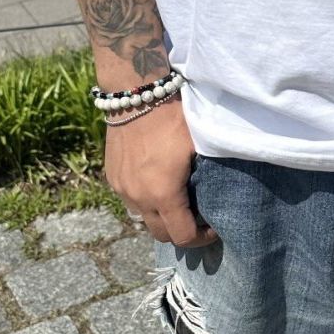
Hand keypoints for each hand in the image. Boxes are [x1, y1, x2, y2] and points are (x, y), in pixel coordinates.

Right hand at [104, 100, 218, 248]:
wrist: (135, 94)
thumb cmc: (173, 118)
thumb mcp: (199, 147)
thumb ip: (207, 177)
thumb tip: (221, 195)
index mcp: (163, 194)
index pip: (182, 237)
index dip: (201, 238)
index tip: (213, 227)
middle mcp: (138, 198)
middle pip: (161, 235)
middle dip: (181, 232)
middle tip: (197, 218)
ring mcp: (122, 189)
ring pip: (144, 218)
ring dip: (161, 216)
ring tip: (177, 200)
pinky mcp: (112, 177)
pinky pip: (131, 200)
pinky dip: (146, 200)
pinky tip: (158, 183)